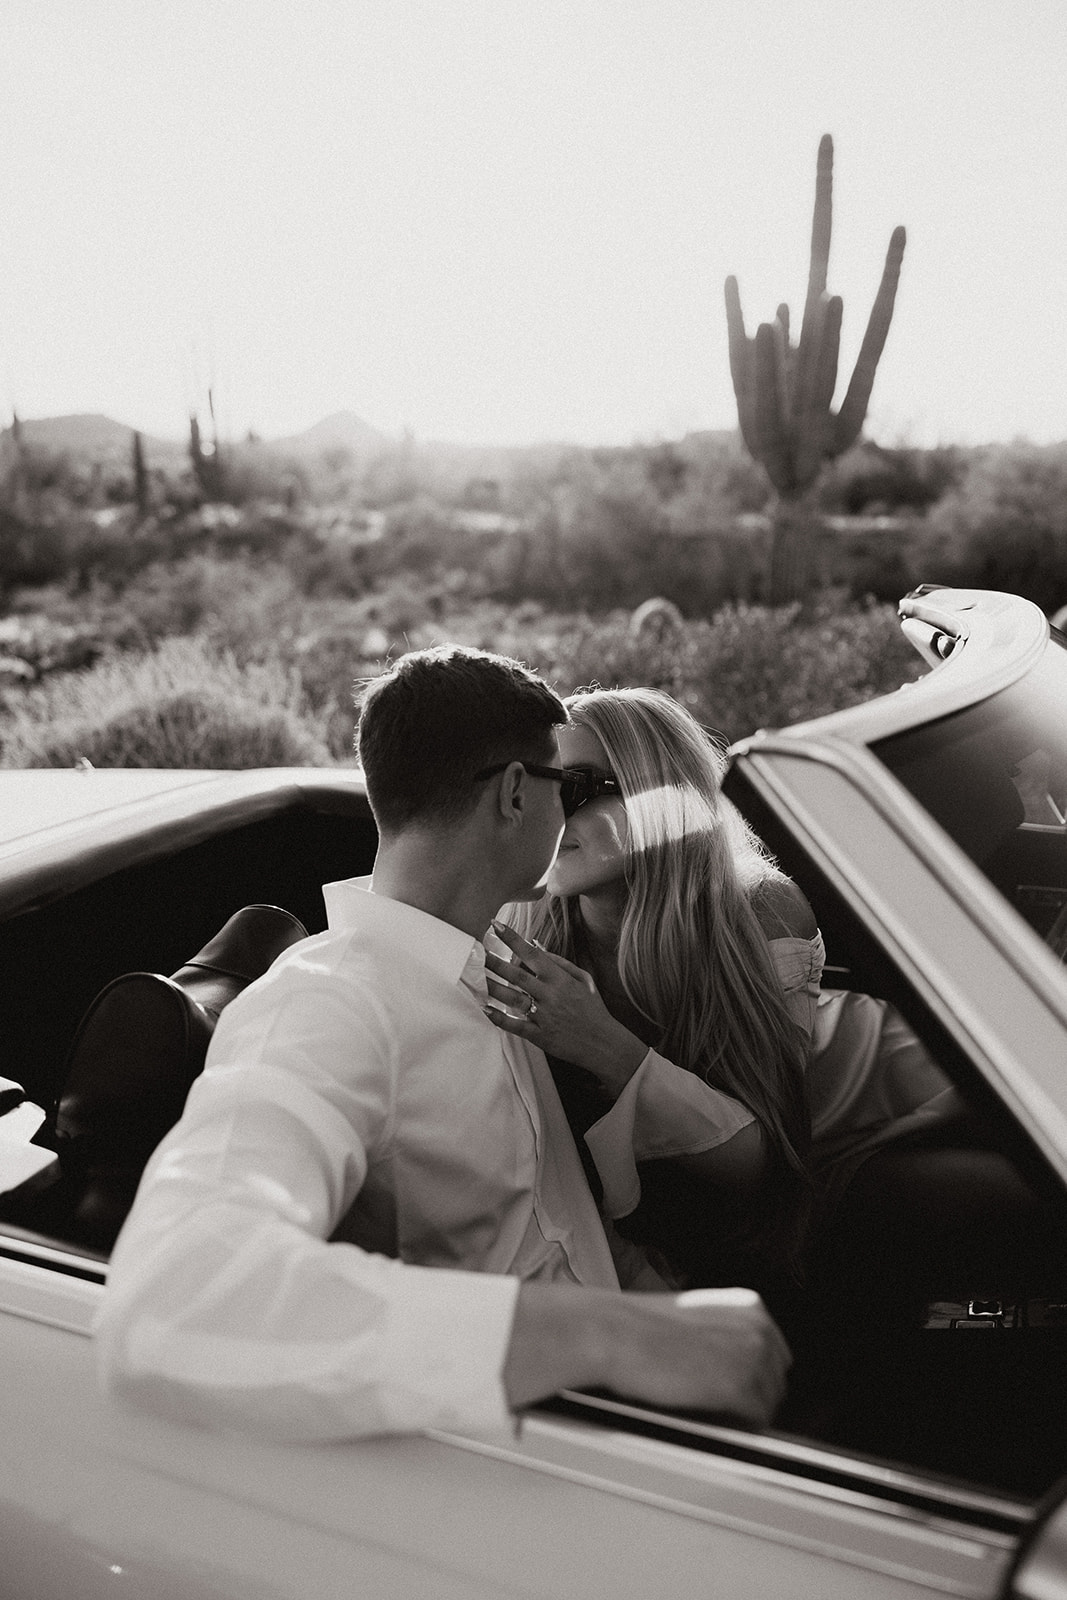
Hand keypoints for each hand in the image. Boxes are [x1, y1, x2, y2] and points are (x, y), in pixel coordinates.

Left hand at [483, 921, 646, 1091]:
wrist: (603, 1043)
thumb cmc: (592, 1009)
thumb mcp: (583, 980)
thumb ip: (559, 962)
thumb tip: (535, 946)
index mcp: (560, 979)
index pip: (532, 954)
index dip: (512, 938)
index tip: (495, 924)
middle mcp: (550, 995)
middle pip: (517, 975)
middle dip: (494, 962)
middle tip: (473, 951)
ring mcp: (544, 1016)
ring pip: (513, 999)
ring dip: (491, 988)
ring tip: (472, 978)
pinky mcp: (540, 1036)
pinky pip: (516, 1026)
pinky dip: (499, 1018)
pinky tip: (484, 1009)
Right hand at [504, 1282, 790, 1428]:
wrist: (614, 1332)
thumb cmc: (641, 1327)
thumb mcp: (697, 1318)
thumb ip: (727, 1337)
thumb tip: (743, 1373)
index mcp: (750, 1305)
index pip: (775, 1357)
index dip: (751, 1378)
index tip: (725, 1388)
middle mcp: (760, 1326)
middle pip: (775, 1383)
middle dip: (749, 1397)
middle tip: (708, 1400)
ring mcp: (754, 1356)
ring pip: (766, 1406)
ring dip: (738, 1413)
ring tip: (698, 1403)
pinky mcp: (740, 1385)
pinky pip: (752, 1424)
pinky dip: (731, 1426)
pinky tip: (700, 1412)